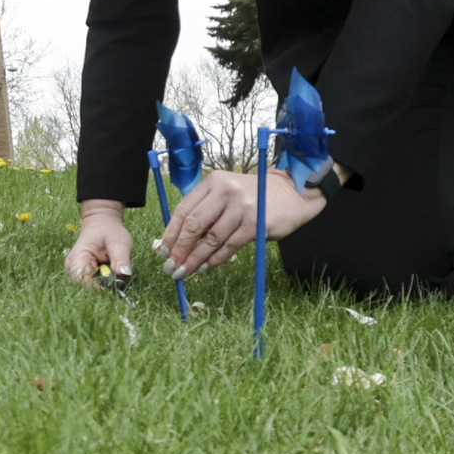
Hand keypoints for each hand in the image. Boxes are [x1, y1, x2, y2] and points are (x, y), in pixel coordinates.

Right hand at [65, 201, 132, 283]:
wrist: (102, 224)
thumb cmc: (109, 231)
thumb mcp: (119, 242)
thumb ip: (121, 259)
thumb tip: (125, 274)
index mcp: (78, 258)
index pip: (83, 283)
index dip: (99, 289)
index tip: (115, 287)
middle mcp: (72, 268)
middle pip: (85, 289)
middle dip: (102, 288)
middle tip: (117, 279)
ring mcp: (76, 272)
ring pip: (89, 289)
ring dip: (103, 286)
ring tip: (113, 273)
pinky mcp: (82, 274)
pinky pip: (91, 285)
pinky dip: (103, 284)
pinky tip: (110, 275)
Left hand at [156, 167, 325, 277]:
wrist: (290, 194)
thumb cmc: (252, 198)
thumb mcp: (226, 193)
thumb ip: (204, 209)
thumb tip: (176, 240)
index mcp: (213, 182)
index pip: (184, 209)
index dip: (171, 233)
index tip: (163, 251)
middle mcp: (225, 191)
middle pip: (194, 224)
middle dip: (180, 248)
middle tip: (171, 266)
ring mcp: (241, 207)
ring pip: (211, 238)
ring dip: (195, 259)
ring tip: (185, 271)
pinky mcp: (255, 224)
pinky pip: (229, 246)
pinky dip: (215, 259)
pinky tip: (205, 268)